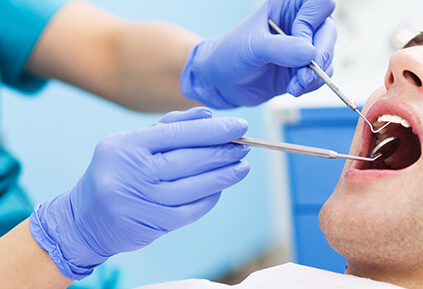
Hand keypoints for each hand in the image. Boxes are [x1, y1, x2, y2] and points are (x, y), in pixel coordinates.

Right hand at [29, 107, 250, 279]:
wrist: (84, 219)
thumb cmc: (118, 172)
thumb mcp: (134, 143)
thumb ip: (171, 126)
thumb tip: (208, 114)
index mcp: (125, 146)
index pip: (178, 134)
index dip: (213, 130)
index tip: (239, 125)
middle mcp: (130, 173)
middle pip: (189, 160)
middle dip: (223, 152)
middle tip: (245, 146)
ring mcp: (140, 201)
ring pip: (194, 186)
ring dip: (224, 176)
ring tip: (242, 166)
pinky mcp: (151, 224)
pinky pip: (191, 209)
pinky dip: (210, 197)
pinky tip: (222, 187)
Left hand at [180, 0, 336, 107]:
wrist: (223, 81)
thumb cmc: (232, 54)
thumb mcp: (252, 47)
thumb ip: (280, 48)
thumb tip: (310, 54)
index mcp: (288, 7)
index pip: (319, 4)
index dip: (312, 23)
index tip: (297, 42)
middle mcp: (300, 23)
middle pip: (329, 32)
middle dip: (320, 56)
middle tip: (305, 76)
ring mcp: (305, 46)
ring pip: (328, 55)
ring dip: (316, 75)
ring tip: (295, 86)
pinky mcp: (305, 68)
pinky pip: (323, 74)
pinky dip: (313, 84)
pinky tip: (294, 88)